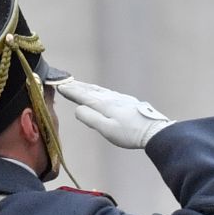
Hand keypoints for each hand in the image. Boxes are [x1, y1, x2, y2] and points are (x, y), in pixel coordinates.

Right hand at [55, 78, 172, 149]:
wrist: (154, 131)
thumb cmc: (129, 134)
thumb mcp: (106, 129)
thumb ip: (90, 118)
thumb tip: (77, 109)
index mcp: (104, 105)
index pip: (83, 96)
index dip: (70, 90)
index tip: (59, 85)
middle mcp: (111, 98)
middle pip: (91, 90)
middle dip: (77, 85)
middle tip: (65, 81)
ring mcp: (120, 99)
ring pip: (100, 90)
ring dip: (87, 87)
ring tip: (79, 84)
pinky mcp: (128, 101)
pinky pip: (108, 92)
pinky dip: (99, 90)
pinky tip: (101, 92)